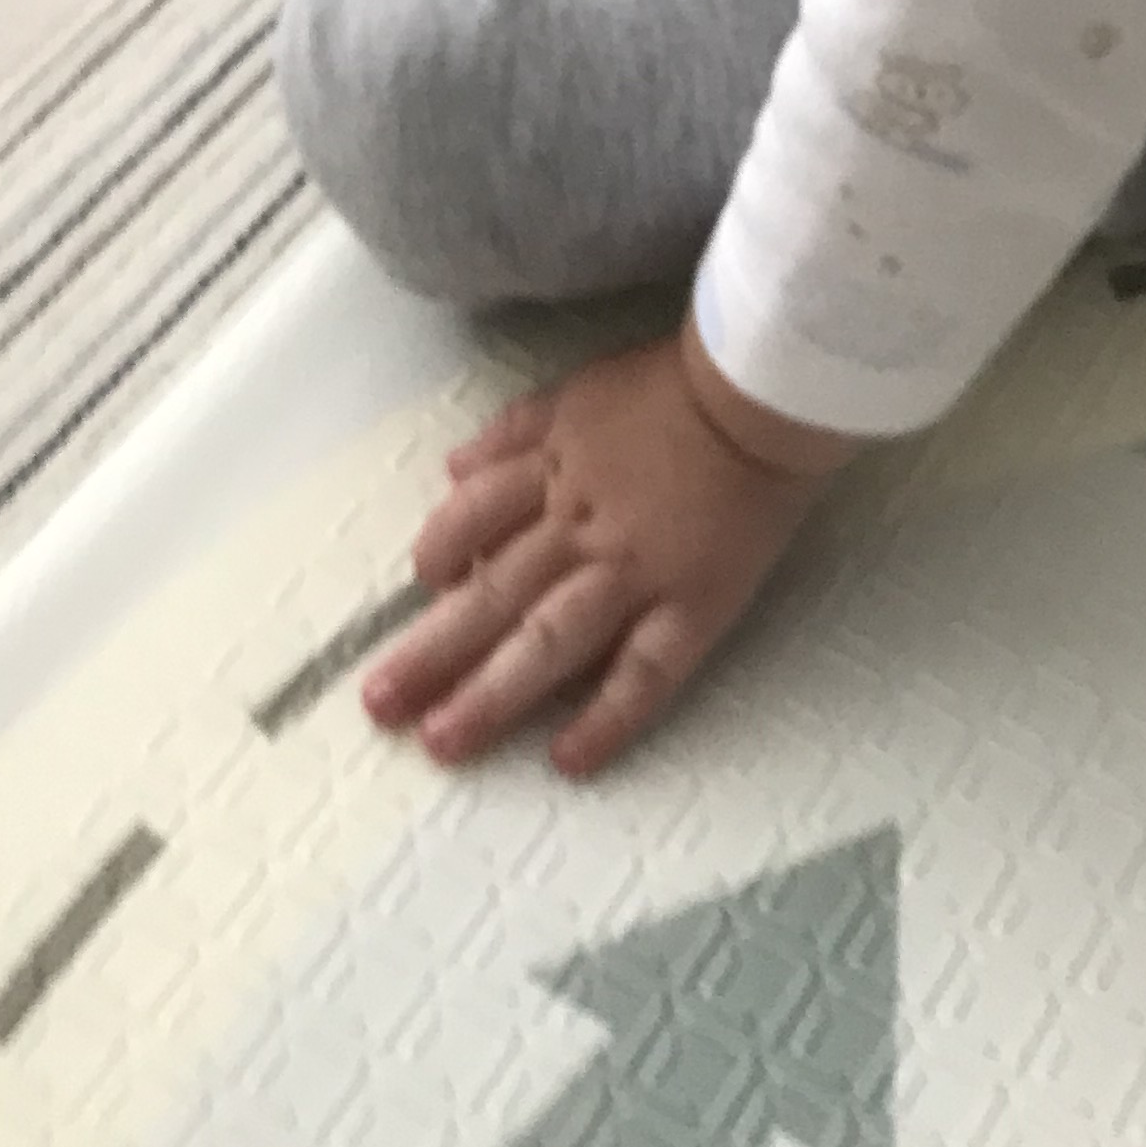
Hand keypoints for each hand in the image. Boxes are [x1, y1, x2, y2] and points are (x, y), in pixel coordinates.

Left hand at [363, 331, 845, 777]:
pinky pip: (646, 671)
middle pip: (494, 594)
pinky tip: (568, 760)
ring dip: (493, 693)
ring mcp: (636, 571)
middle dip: (431, 651)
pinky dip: (608, 717)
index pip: (475, 518)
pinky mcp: (694, 605)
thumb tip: (452, 470)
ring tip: (443, 742)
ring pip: (550, 639)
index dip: (440, 554)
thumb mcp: (580, 389)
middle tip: (378, 706)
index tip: (422, 589)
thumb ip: (514, 431)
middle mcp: (580, 527)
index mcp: (552, 470)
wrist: (767, 390)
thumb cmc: (678, 386)